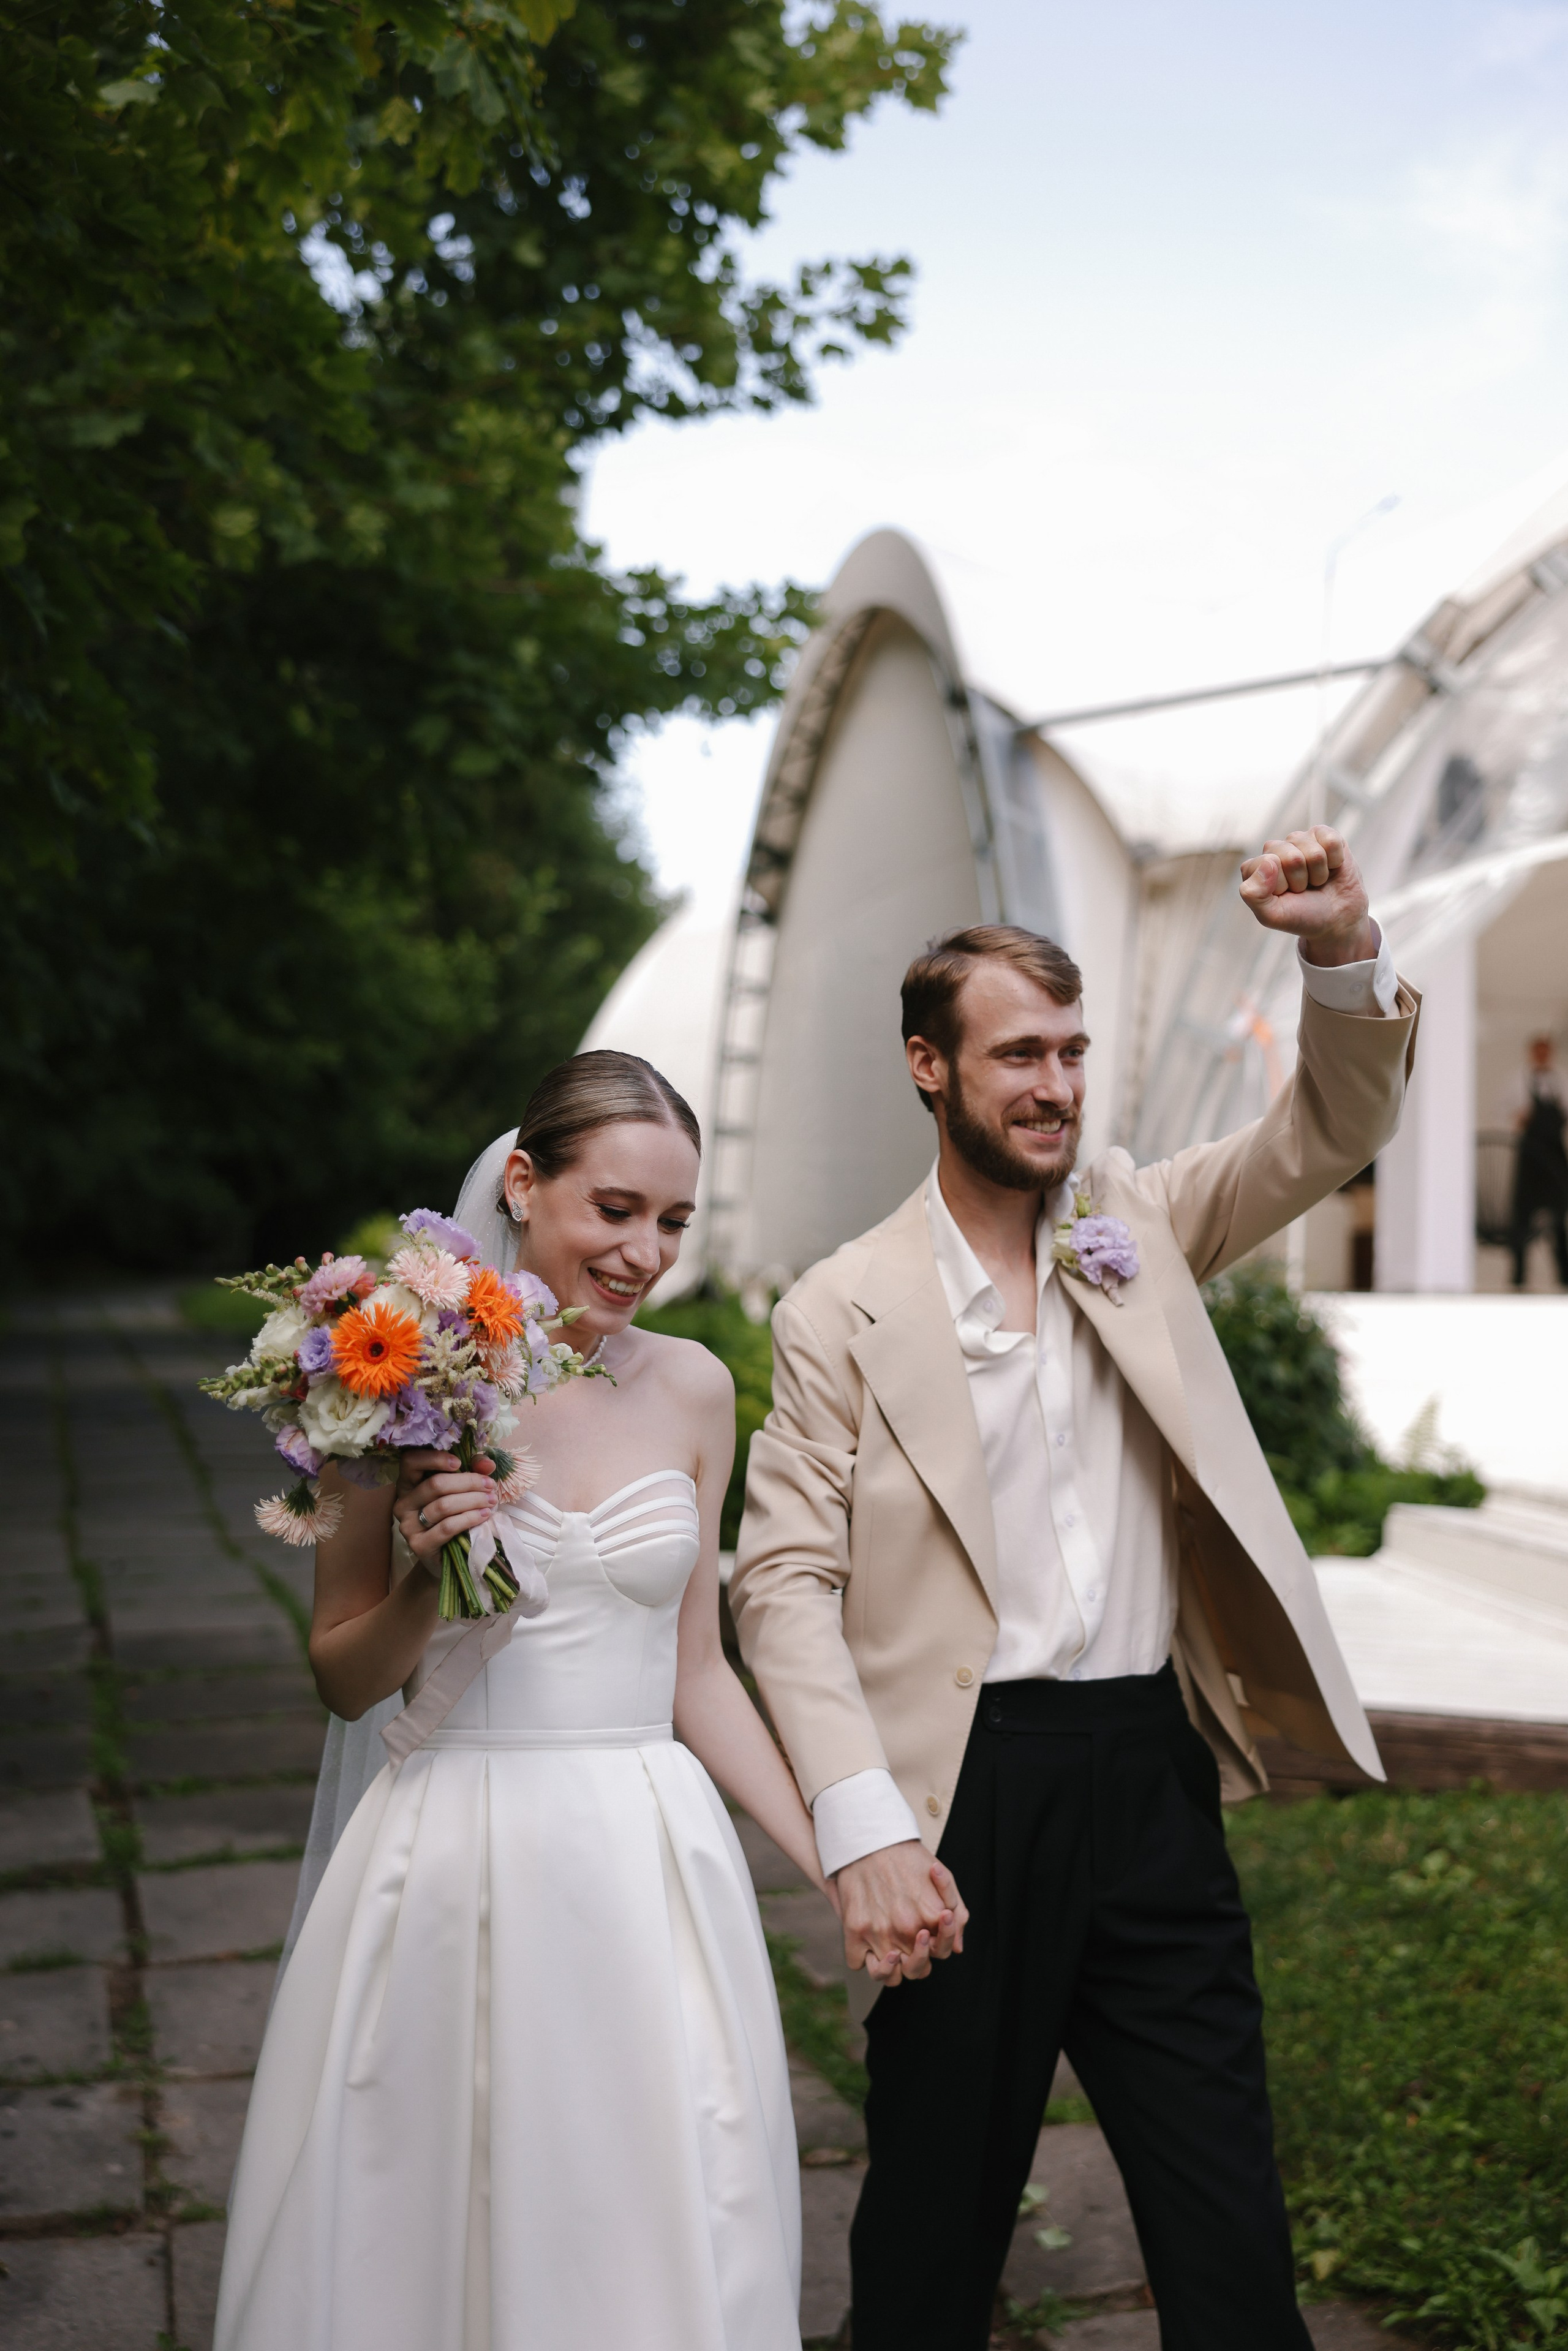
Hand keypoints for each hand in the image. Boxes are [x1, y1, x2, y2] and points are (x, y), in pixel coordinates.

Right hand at [392, 1447, 496, 1574]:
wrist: (447, 1555)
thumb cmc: (453, 1515)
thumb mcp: (462, 1488)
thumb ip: (473, 1470)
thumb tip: (488, 1463)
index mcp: (408, 1483)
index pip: (410, 1461)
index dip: (434, 1458)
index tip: (459, 1463)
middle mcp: (403, 1503)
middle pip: (435, 1484)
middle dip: (468, 1482)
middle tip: (489, 1485)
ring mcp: (408, 1525)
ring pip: (443, 1506)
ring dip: (472, 1501)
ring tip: (491, 1501)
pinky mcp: (418, 1545)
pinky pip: (447, 1527)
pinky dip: (468, 1519)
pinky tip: (483, 1515)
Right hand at [835, 1841, 966, 1985]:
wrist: (869, 1838)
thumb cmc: (907, 1856)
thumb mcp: (943, 1875)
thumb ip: (956, 1912)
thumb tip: (958, 1947)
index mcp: (929, 1918)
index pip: (941, 1952)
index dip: (937, 1946)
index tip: (928, 1931)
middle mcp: (904, 1930)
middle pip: (915, 1970)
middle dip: (917, 1961)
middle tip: (910, 1943)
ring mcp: (878, 1933)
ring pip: (885, 1975)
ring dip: (889, 1969)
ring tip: (889, 1953)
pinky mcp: (853, 1931)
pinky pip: (857, 1963)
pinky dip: (861, 1957)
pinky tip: (866, 1941)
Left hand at [1239, 826, 1375, 964]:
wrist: (1336, 918)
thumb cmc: (1301, 916)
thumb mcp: (1271, 916)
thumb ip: (1254, 894)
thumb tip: (1267, 861)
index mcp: (1255, 867)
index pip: (1268, 864)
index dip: (1282, 885)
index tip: (1285, 895)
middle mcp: (1274, 849)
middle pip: (1292, 858)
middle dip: (1302, 880)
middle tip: (1302, 889)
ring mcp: (1298, 840)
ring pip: (1314, 853)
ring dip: (1319, 874)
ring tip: (1315, 882)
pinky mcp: (1322, 835)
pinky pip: (1331, 841)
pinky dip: (1335, 860)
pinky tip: (1330, 868)